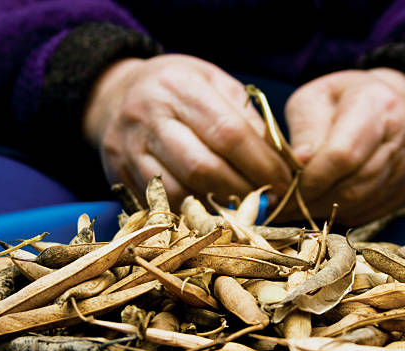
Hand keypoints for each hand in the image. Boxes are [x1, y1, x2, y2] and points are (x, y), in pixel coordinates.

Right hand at [83, 54, 291, 209]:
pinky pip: (161, 202)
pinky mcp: (120, 172)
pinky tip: (213, 210)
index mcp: (180, 87)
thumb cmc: (180, 89)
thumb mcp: (216, 85)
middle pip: (203, 167)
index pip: (228, 133)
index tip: (285, 181)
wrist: (118, 93)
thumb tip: (287, 160)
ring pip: (179, 190)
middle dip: (243, 190)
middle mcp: (149, 115)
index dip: (261, 163)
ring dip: (218, 207)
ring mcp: (128, 147)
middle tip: (267, 200)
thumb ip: (248, 118)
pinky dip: (191, 211)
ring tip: (243, 207)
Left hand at [283, 68, 404, 225]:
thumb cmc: (342, 99)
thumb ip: (305, 129)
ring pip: (363, 202)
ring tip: (299, 208)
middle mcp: (404, 135)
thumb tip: (299, 164)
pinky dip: (345, 214)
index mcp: (377, 104)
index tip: (284, 189)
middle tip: (285, 206)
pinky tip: (325, 208)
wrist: (387, 102)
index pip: (343, 154)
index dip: (311, 179)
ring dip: (326, 211)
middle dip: (314, 200)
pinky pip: (374, 212)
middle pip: (354, 184)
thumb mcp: (314, 99)